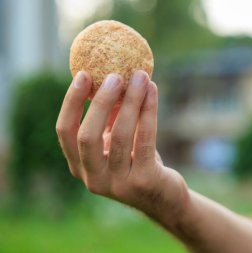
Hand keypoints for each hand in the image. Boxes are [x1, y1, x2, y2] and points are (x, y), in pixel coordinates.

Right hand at [56, 70, 187, 221]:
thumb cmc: (137, 162)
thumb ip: (109, 117)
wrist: (162, 197)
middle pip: (87, 136)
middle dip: (101, 102)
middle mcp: (93, 178)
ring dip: (132, 101)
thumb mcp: (117, 141)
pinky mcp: (144, 181)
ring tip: (141, 77)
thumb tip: (110, 78)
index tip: (84, 75)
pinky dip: (148, 111)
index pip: (65, 132)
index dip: (71, 102)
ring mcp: (118, 183)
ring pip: (120, 135)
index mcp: (80, 166)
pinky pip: (144, 139)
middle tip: (115, 76)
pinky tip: (153, 91)